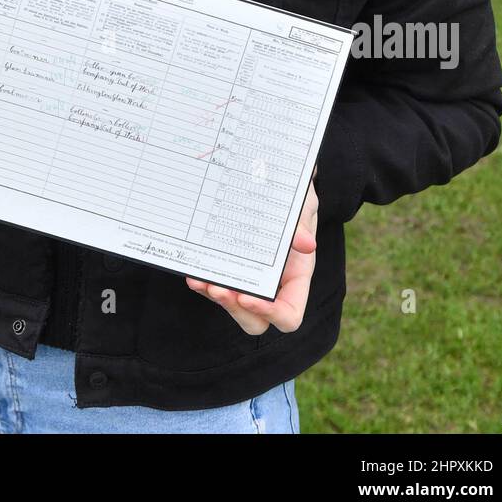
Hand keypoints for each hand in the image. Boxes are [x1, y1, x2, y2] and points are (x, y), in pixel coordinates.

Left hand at [186, 165, 318, 334]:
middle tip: (220, 290)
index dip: (271, 314)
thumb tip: (307, 245)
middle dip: (236, 310)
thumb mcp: (303, 203)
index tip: (247, 296)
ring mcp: (252, 279)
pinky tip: (194, 274)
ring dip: (216, 298)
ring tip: (202, 281)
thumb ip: (302, 223)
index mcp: (296, 277)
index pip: (289, 315)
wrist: (276, 179)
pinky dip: (205, 284)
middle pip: (258, 321)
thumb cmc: (295, 197)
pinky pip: (218, 287)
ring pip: (234, 306)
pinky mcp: (232, 268)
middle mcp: (274, 284)